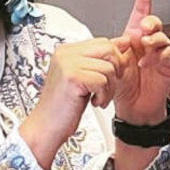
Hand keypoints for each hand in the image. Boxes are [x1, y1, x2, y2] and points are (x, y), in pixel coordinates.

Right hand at [20, 37, 125, 168]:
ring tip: (96, 98)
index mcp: (66, 51)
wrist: (46, 127)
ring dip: (109, 88)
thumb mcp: (84, 78)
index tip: (110, 77)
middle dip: (114, 72)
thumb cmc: (63, 107)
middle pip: (108, 49)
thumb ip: (100, 60)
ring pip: (108, 67)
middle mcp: (65, 53)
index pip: (102, 42)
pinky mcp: (72, 76)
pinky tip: (92, 102)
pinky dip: (103, 95)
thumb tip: (123, 42)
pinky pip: (103, 80)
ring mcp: (67, 63)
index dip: (113, 61)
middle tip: (104, 88)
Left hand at [112, 0, 169, 124]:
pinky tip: (146, 62)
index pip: (139, 19)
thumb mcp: (113, 64)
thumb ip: (114, 50)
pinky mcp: (168, 67)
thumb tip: (111, 40)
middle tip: (143, 25)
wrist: (133, 107)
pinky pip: (168, 56)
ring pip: (163, 38)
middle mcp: (148, 45)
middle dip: (150, 21)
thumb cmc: (123, 85)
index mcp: (134, 40)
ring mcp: (159, 55)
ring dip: (154, 38)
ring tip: (144, 43)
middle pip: (154, 24)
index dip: (142, 6)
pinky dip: (158, 56)